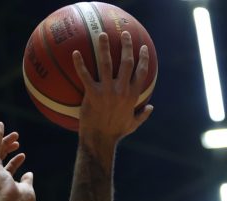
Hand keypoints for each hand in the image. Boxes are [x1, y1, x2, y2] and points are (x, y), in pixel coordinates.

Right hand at [0, 122, 35, 200]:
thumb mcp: (28, 189)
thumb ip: (27, 181)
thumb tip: (29, 174)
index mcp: (4, 182)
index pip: (8, 169)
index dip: (15, 161)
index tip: (23, 155)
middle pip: (1, 157)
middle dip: (8, 148)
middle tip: (17, 140)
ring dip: (4, 140)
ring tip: (15, 134)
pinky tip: (1, 125)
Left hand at [72, 31, 153, 146]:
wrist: (99, 141)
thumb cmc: (115, 133)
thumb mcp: (132, 124)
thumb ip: (142, 115)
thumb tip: (151, 108)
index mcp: (132, 96)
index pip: (142, 72)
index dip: (144, 58)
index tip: (143, 48)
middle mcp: (122, 90)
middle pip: (127, 62)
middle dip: (127, 45)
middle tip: (124, 33)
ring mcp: (107, 91)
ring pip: (107, 64)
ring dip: (105, 47)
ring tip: (102, 35)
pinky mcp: (92, 95)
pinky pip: (85, 75)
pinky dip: (79, 64)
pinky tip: (75, 53)